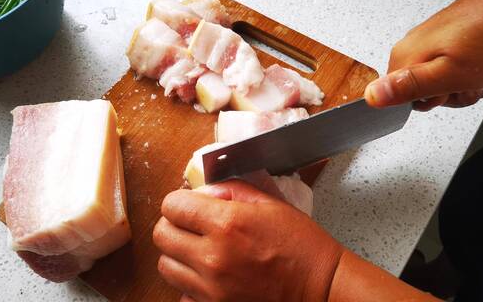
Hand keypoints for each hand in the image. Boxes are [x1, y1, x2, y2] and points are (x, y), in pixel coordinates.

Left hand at [153, 180, 343, 301]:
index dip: (179, 201)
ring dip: (178, 254)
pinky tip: (209, 275)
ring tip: (201, 250)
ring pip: (165, 265)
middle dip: (174, 225)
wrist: (321, 288)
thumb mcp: (269, 203)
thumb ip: (229, 190)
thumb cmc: (301, 245)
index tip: (190, 205)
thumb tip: (201, 192)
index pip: (171, 205)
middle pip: (161, 235)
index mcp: (226, 223)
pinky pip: (181, 294)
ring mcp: (211, 288)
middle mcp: (212, 257)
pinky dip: (189, 284)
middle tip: (192, 225)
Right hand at [365, 0, 482, 110]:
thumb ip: (409, 87)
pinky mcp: (443, 39)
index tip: (443, 92)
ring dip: (458, 84)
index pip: (398, 98)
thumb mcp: (448, 74)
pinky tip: (475, 65)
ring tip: (474, 74)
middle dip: (446, 95)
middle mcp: (411, 46)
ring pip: (435, 81)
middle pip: (418, 91)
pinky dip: (464, 72)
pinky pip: (447, 67)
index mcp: (404, 56)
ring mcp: (427, 41)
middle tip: (463, 83)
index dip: (426, 102)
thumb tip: (371, 97)